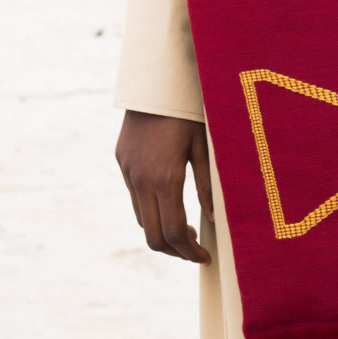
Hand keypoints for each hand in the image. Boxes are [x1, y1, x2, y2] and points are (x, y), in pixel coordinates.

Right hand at [115, 111, 213, 263]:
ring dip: (162, 232)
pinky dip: (151, 211)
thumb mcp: (205, 147)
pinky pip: (135, 197)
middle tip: (196, 250)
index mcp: (165, 178)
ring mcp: (128, 171)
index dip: (190, 252)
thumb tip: (215, 220)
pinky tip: (169, 202)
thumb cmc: (189, 111)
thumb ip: (208, 186)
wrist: (155, 81)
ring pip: (142, 219)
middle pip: (154, 236)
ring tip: (186, 228)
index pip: (174, 232)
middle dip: (176, 251)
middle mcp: (141, 179)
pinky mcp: (122, 162)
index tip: (205, 257)